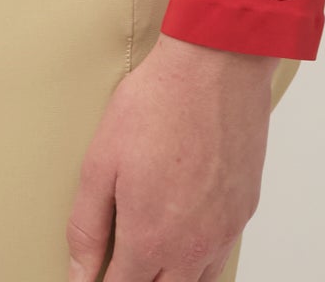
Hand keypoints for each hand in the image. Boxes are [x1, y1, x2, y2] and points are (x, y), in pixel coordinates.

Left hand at [65, 34, 280, 281]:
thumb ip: (87, 226)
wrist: (216, 64)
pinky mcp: (245, 209)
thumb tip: (78, 273)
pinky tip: (187, 228)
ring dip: (172, 275)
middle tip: (122, 259)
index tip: (95, 277)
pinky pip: (222, 252)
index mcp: (151, 239)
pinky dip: (202, 253)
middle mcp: (193, 247)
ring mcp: (224, 230)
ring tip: (152, 251)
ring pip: (198, 281)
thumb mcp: (101, 161)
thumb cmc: (157, 103)